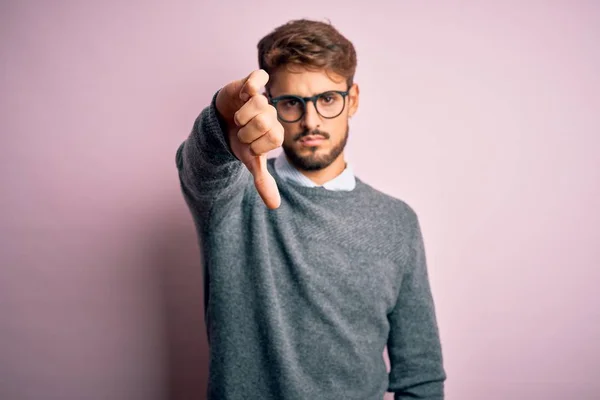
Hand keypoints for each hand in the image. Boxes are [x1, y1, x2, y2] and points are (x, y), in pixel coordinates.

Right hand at [216, 70, 283, 208]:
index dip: (256, 144)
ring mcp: (261, 98)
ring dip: (241, 114)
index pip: (274, 138)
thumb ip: (263, 182)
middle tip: (242, 131)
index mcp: (275, 132)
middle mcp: (271, 114)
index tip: (249, 145)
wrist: (222, 124)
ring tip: (238, 118)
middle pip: (265, 121)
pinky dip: (251, 85)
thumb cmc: (240, 143)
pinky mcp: (250, 83)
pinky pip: (257, 78)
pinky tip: (244, 94)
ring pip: (257, 103)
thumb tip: (275, 206)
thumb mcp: (250, 162)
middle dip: (247, 130)